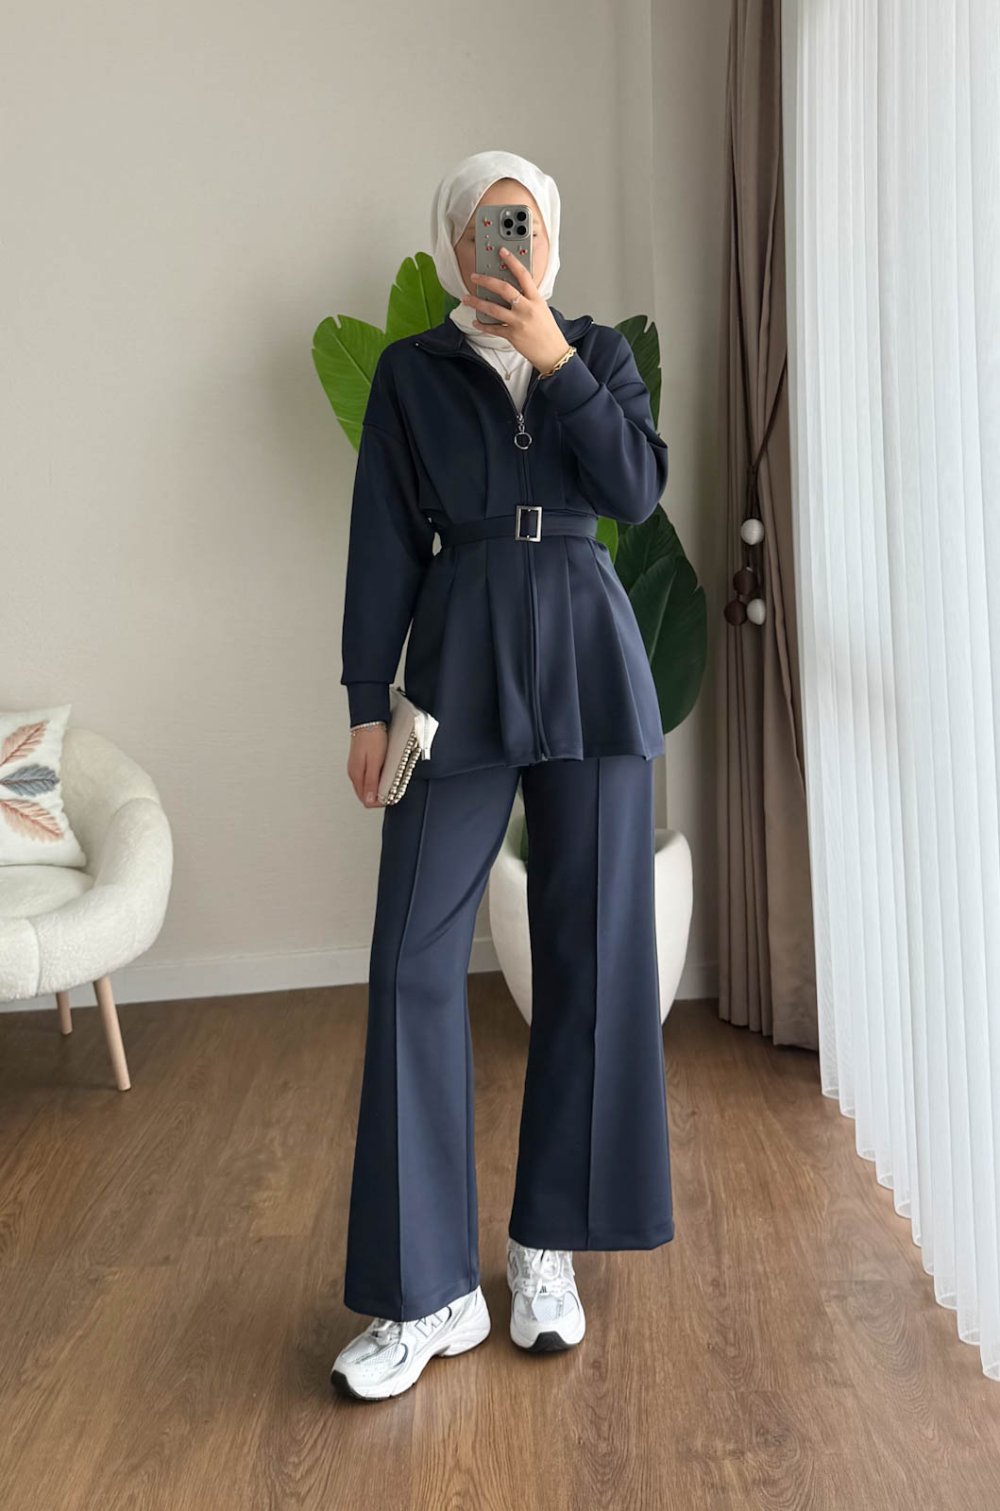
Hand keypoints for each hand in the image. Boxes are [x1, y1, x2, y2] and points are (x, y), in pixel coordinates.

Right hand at [347, 726, 386, 808]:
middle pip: (366, 795)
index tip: (390, 798)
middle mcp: (355, 773)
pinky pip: (368, 777)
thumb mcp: (374, 762)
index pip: (365, 800)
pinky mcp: (362, 761)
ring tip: (390, 784)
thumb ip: (371, 782)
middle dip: (379, 796)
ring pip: (367, 786)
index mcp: (356, 775)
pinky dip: (377, 779)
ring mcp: (358, 767)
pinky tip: (384, 774)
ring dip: (378, 788)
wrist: (369, 720)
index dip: (379, 802)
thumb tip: (369, 800)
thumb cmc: (371, 737)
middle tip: (392, 792)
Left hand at [460, 247, 571, 373]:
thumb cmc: (548, 331)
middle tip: (475, 276)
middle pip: (504, 289)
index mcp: (536, 299)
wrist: (552, 352)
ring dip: (477, 303)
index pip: (523, 275)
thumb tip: (512, 290)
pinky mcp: (512, 335)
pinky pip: (494, 329)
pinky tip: (476, 322)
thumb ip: (528, 298)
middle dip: (487, 281)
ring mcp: (519, 322)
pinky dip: (483, 325)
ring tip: (466, 299)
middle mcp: (527, 308)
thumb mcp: (541, 309)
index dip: (512, 261)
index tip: (502, 252)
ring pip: (493, 309)